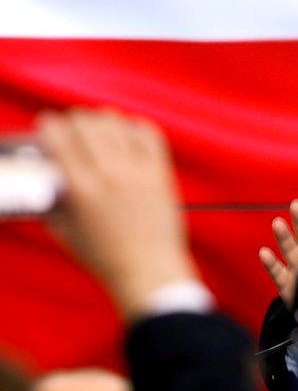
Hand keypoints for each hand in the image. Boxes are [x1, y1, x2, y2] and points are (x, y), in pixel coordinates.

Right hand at [38, 109, 196, 319]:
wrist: (149, 270)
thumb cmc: (106, 257)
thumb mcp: (64, 232)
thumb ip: (50, 201)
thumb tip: (42, 177)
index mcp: (81, 189)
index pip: (58, 137)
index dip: (48, 125)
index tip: (47, 126)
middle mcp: (109, 174)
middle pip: (86, 122)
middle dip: (73, 120)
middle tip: (71, 128)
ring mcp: (139, 171)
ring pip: (116, 122)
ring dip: (101, 120)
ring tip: (97, 130)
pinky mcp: (161, 173)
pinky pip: (149, 134)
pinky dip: (135, 127)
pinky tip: (128, 135)